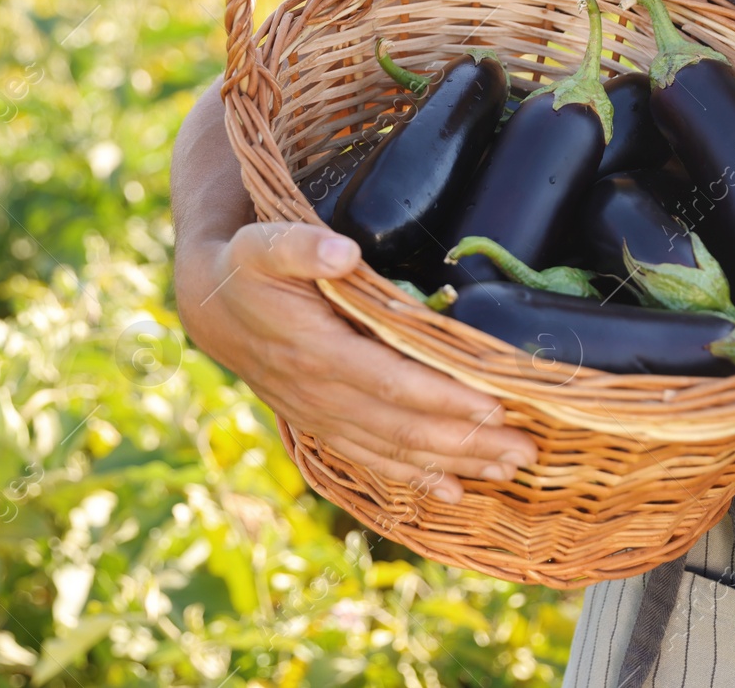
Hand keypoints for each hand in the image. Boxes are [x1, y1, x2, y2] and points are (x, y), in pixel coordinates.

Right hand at [174, 221, 538, 502]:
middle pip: (403, 426)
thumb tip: (341, 250)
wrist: (209, 305)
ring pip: (393, 450)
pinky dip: (413, 478)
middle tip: (525, 448)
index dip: (442, 397)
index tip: (494, 403)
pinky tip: (453, 491)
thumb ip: (300, 246)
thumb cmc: (246, 268)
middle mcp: (320, 393)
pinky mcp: (322, 424)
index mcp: (315, 350)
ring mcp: (321, 415)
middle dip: (466, 441)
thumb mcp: (264, 244)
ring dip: (453, 463)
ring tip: (508, 468)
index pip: (390, 381)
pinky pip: (371, 459)